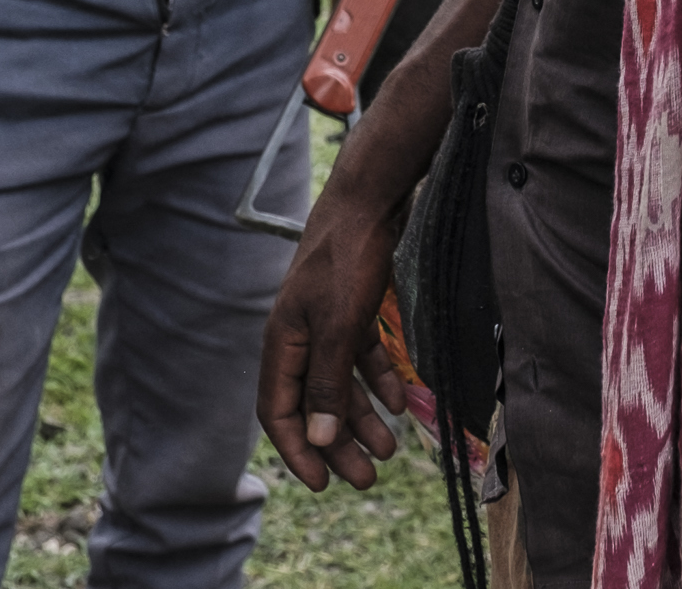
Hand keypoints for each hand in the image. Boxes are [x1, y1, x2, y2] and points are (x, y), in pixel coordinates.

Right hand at [257, 180, 411, 491]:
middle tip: (367, 479)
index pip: (279, 412)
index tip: (323, 483)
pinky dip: (380, 380)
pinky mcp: (353, 309)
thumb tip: (319, 439)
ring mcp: (326, 324)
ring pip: (342, 385)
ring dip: (363, 418)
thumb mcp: (339, 326)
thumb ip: (328, 383)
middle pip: (315, 406)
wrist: (370, 199)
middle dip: (339, 444)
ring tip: (389, 449)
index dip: (298, 450)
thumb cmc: (347, 258)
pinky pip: (363, 357)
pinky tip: (402, 401)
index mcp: (283, 344)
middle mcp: (300, 338)